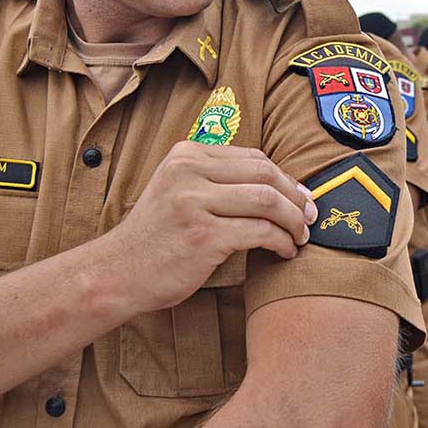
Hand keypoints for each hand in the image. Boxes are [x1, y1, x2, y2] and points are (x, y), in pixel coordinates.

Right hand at [106, 142, 317, 311]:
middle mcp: (189, 172)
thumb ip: (214, 179)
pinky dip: (280, 242)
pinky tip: (284, 252)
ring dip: (293, 220)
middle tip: (309, 217)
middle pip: (264, 174)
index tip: (301, 197)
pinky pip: (259, 232)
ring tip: (299, 237)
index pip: (252, 157)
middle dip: (295, 197)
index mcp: (185, 154)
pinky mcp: (204, 236)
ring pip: (267, 201)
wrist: (117, 273)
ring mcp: (195, 203)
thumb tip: (275, 183)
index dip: (284, 177)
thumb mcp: (176, 189)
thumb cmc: (155, 237)